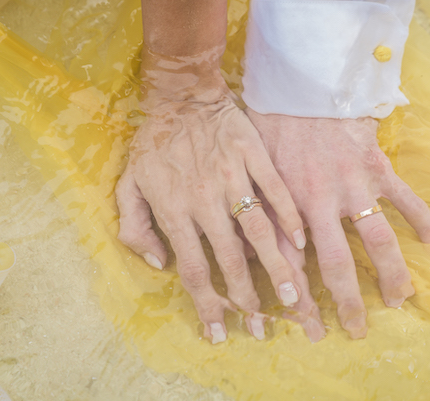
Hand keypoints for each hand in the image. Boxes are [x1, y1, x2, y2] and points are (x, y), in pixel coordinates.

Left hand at [115, 50, 307, 342]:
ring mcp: (232, 177)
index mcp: (173, 210)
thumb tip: (160, 264)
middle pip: (229, 259)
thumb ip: (135, 228)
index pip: (192, 269)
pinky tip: (301, 241)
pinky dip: (289, 216)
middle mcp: (204, 200)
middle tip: (263, 327)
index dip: (207, 304)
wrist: (179, 97)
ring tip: (293, 296)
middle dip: (247, 298)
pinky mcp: (253, 156)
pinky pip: (275, 190)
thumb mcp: (128, 185)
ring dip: (275, 266)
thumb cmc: (153, 144)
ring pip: (257, 230)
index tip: (220, 332)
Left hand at [247, 110, 429, 338]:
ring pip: (377, 242)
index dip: (298, 300)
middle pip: (336, 265)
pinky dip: (426, 222)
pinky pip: (407, 199)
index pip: (292, 266)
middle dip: (346, 303)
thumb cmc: (271, 125)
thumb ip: (257, 211)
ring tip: (399, 301)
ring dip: (391, 276)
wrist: (301, 83)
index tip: (308, 328)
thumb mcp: (253, 170)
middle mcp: (320, 203)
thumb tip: (251, 251)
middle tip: (355, 330)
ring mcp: (353, 187)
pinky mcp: (376, 167)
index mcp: (286, 205)